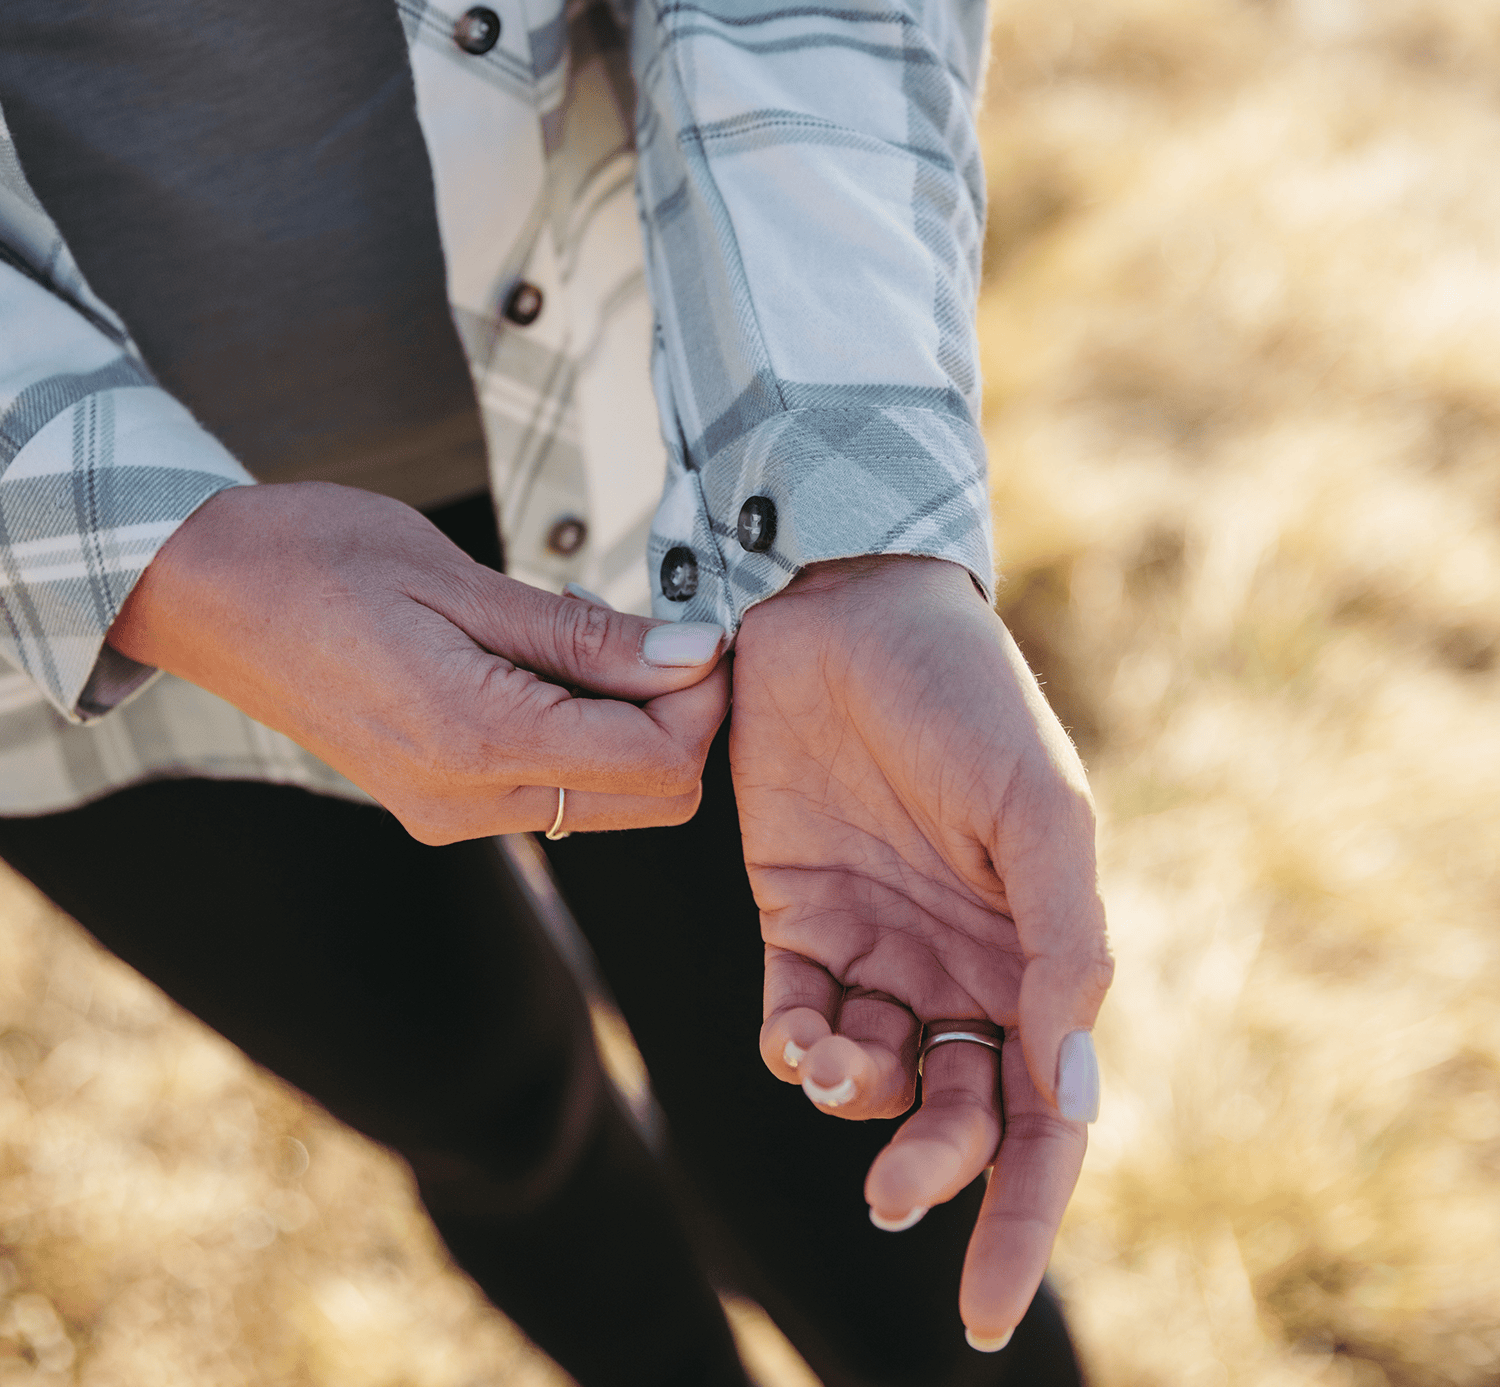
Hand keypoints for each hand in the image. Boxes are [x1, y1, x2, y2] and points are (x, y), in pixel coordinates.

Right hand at [108, 482, 729, 841]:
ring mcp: (447, 814)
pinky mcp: (435, 804)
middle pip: (649, 799)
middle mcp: (465, 804)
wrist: (199, 590)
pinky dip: (581, 737)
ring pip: (607, 801)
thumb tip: (696, 657)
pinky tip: (552, 666)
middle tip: (662, 632)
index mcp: (475, 741)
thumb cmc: (317, 558)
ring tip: (600, 639)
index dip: (705, 697)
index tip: (702, 628)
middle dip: (681, 720)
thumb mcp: (461, 579)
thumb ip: (584, 636)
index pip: (658, 764)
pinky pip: (551, 792)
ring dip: (633, 729)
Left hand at [731, 555, 1111, 1345]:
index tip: (989, 1307)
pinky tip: (800, 1030)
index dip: (1026, 1215)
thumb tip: (1070, 1088)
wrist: (847, 607)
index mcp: (1037, 947)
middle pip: (956, 1113)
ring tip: (840, 1064)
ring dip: (856, 1102)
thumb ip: (1062, 944)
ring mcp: (878, 940)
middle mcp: (960, 958)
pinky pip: (797, 1017)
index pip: (1045, 1109)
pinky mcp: (797, 910)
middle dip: (929, 1170)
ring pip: (871, 1078)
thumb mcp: (1039, 812)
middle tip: (893, 1193)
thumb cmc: (966, 698)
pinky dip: (795, 1047)